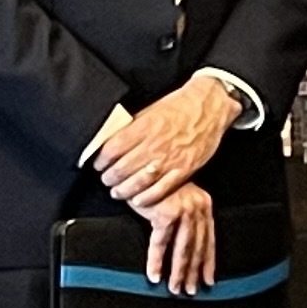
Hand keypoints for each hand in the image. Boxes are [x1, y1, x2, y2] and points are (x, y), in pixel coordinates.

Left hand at [93, 76, 241, 208]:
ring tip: (117, 192)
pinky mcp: (183, 170)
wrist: (207, 108)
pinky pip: (160, 190)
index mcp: (143, 127)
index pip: (112, 150)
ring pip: (138, 182)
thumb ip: (131, 128)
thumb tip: (111, 140)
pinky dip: (146, 198)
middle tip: (106, 180)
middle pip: (121, 169)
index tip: (98, 164)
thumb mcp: (150, 111)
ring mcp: (169, 159)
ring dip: (123, 190)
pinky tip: (137, 200)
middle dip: (109, 178)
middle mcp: (154, 144)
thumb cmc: (178, 107)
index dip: (101, 161)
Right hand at [143, 183, 218, 295]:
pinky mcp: (166, 213)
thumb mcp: (178, 199)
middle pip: (196, 248)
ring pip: (182, 249)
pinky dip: (157, 262)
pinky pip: (160, 244)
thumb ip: (186, 218)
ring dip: (178, 272)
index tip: (208, 280)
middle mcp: (197, 207)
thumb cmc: (156, 182)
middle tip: (190, 290)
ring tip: (174, 288)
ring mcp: (183, 210)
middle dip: (193, 272)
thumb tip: (188, 245)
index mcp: (203, 204)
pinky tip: (155, 275)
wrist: (140, 167)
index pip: (209, 240)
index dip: (208, 263)